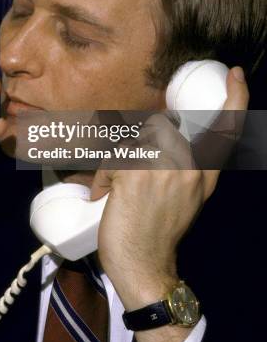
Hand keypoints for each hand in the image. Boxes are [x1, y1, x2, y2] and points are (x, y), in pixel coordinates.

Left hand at [91, 67, 248, 310]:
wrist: (144, 266)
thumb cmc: (158, 232)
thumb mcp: (186, 198)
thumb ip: (181, 166)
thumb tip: (160, 134)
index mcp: (205, 175)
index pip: (226, 131)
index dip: (235, 99)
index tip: (235, 74)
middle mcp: (190, 169)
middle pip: (161, 126)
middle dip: (139, 144)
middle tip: (132, 176)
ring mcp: (165, 169)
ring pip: (135, 139)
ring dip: (120, 162)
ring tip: (120, 190)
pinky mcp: (137, 172)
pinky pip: (114, 158)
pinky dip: (105, 177)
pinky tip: (108, 198)